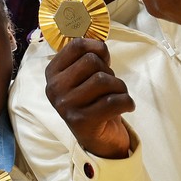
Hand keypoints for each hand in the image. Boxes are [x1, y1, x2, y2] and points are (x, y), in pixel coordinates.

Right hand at [43, 37, 133, 159]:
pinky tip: (126, 106)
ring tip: (117, 96)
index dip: (97, 48)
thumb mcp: (84, 77)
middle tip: (110, 86)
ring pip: (104, 80)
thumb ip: (88, 57)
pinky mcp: (82, 122)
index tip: (104, 59)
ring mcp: (66, 106)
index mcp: (52, 73)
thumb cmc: (93, 101)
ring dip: (119, 87)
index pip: (77, 45)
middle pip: (92, 62)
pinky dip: (127, 102)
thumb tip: (100, 41)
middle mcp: (54, 89)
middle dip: (109, 71)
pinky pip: (114, 101)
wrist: (98, 140)